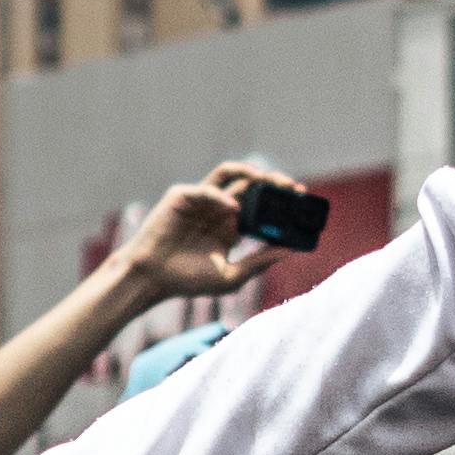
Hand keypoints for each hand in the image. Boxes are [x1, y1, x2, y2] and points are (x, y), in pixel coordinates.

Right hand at [125, 158, 294, 304]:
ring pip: (230, 175)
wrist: (152, 279)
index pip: (262, 206)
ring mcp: (201, 200)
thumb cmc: (187, 280)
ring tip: (268, 180)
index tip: (302, 201)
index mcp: (231, 227)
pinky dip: (220, 196)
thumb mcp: (232, 276)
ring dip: (250, 174)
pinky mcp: (182, 196)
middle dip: (273, 182)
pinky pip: (206, 188)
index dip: (282, 201)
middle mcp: (218, 209)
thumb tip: (291, 250)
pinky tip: (232, 208)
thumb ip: (260, 262)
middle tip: (293, 187)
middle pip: (251, 185)